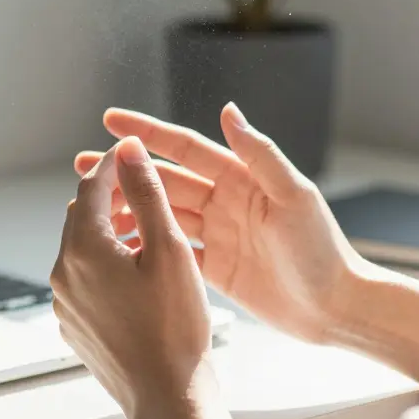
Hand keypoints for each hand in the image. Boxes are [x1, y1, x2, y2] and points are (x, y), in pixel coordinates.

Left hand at [52, 137, 247, 418]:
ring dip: (112, 234)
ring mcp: (66, 304)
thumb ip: (146, 192)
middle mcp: (64, 273)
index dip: (115, 164)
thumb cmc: (173, 327)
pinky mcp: (76, 327)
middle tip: (147, 193)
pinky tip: (142, 278)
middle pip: (82, 216)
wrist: (166, 396)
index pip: (90, 185)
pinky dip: (109, 267)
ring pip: (84, 250)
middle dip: (112, 198)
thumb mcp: (168, 248)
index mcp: (82, 248)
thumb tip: (128, 150)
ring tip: (151, 236)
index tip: (135, 155)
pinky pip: (87, 282)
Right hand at [76, 103, 362, 344]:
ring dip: (127, 210)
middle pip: (164, 181)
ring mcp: (218, 235)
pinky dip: (145, 249)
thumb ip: (260, 155)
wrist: (336, 307)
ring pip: (162, 216)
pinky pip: (171, 253)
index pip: (185, 148)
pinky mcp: (216, 270)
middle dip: (123, 173)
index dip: (147, 133)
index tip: (111, 120)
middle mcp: (226, 202)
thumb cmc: (324, 250)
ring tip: (90, 210)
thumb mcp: (294, 197)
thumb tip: (228, 111)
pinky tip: (117, 248)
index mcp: (241, 178)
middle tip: (82, 166)